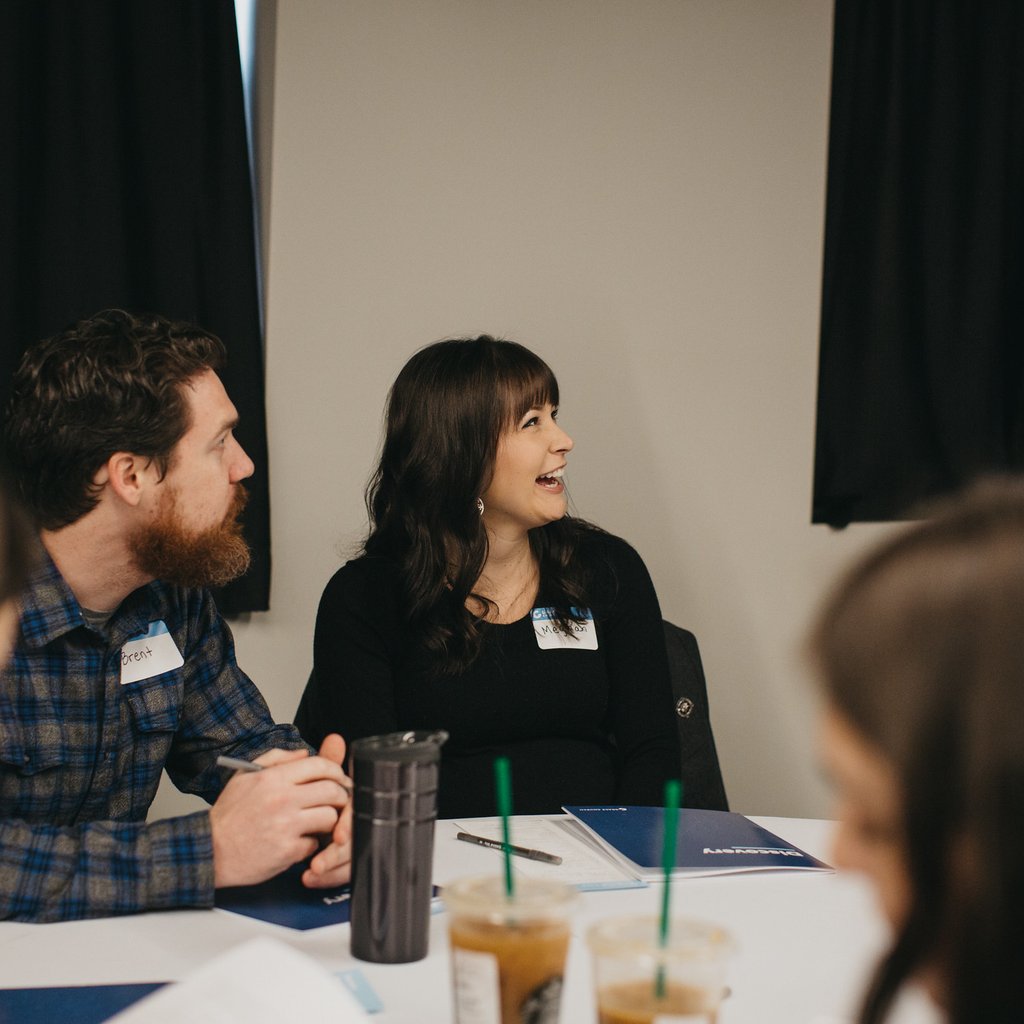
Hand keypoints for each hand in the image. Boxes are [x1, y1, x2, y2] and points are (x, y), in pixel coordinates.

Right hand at [210, 742, 350, 887]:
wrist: (209, 850)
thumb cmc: (229, 814)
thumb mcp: (245, 776)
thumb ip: (277, 759)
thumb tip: (305, 753)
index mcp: (273, 779)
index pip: (320, 766)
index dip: (336, 771)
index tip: (339, 779)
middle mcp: (282, 800)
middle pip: (333, 791)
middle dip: (340, 796)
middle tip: (337, 801)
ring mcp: (286, 826)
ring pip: (329, 818)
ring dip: (328, 821)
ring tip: (316, 822)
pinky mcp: (288, 851)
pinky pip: (315, 844)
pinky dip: (310, 844)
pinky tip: (299, 842)